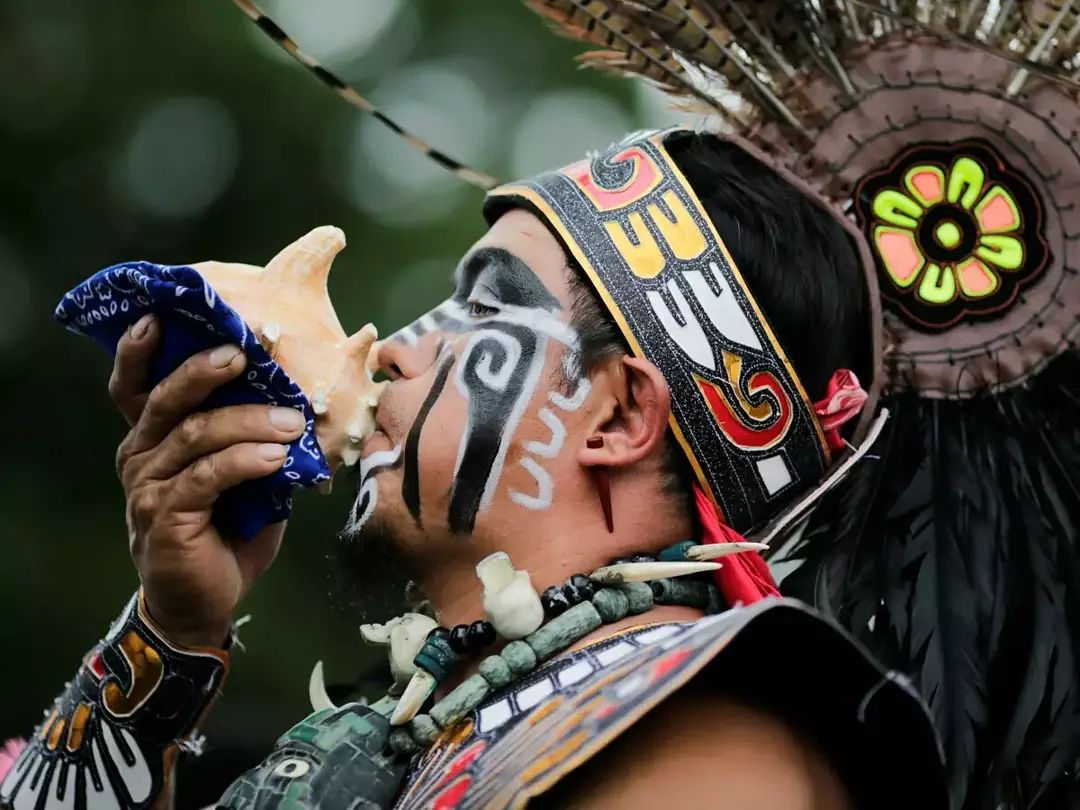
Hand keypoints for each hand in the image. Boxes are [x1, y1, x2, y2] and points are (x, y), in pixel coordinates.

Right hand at [110, 314, 307, 647]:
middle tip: (242, 354)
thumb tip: (302, 396)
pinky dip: (244, 462)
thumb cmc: (227, 529)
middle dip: (204, 371)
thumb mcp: (244, 473)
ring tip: (292, 421)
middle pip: (167, 400)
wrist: (206, 600)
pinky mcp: (165, 517)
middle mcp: (141, 454)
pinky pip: (206, 477)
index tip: (161, 316)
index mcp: (155, 436)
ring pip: (195, 435)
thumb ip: (255, 435)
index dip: (139, 350)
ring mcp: (148, 487)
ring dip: (248, 422)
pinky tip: (276, 458)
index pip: (135, 385)